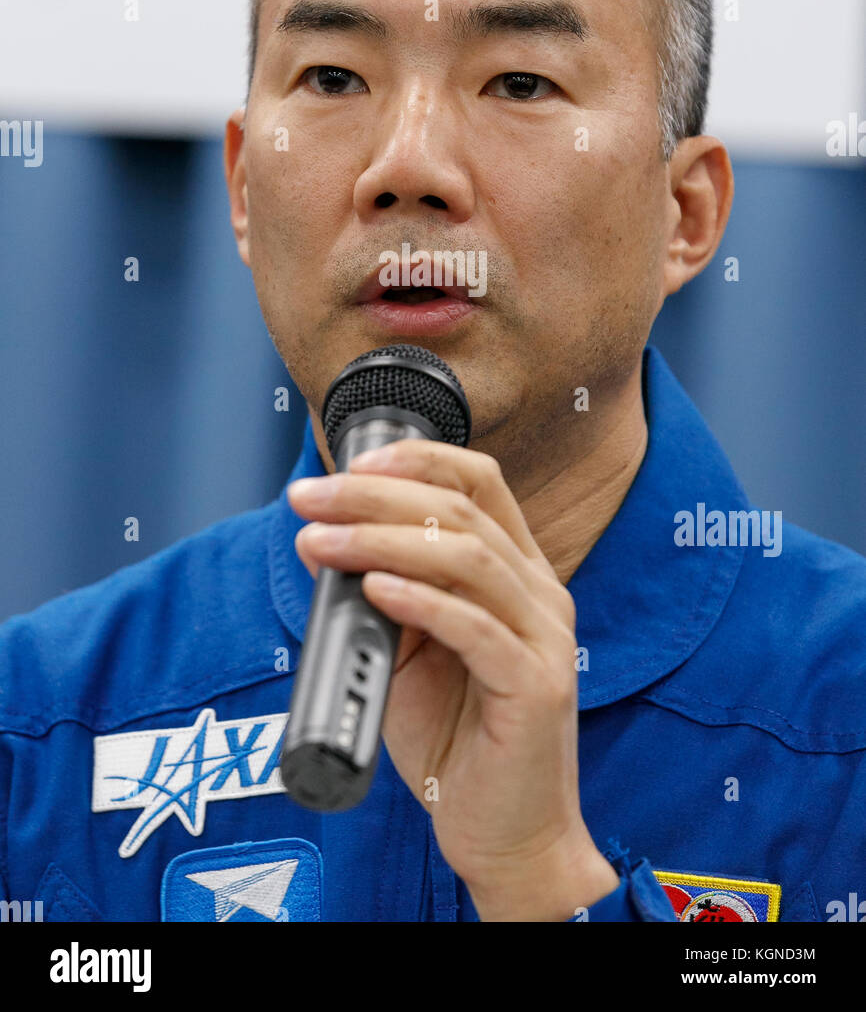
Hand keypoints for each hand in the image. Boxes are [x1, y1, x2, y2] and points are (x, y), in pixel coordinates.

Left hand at [289, 440, 618, 920]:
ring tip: (321, 542)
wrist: (505, 834)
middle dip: (374, 497)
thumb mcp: (410, 652)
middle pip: (460, 510)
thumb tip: (326, 541)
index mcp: (516, 572)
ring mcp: (545, 636)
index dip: (416, 460)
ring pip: (466, 556)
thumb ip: (385, 596)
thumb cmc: (455, 740)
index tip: (348, 464)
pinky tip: (375, 588)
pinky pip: (475, 627)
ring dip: (381, 541)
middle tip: (310, 499)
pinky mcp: (536, 686)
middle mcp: (540, 592)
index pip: (479, 482)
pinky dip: (420, 600)